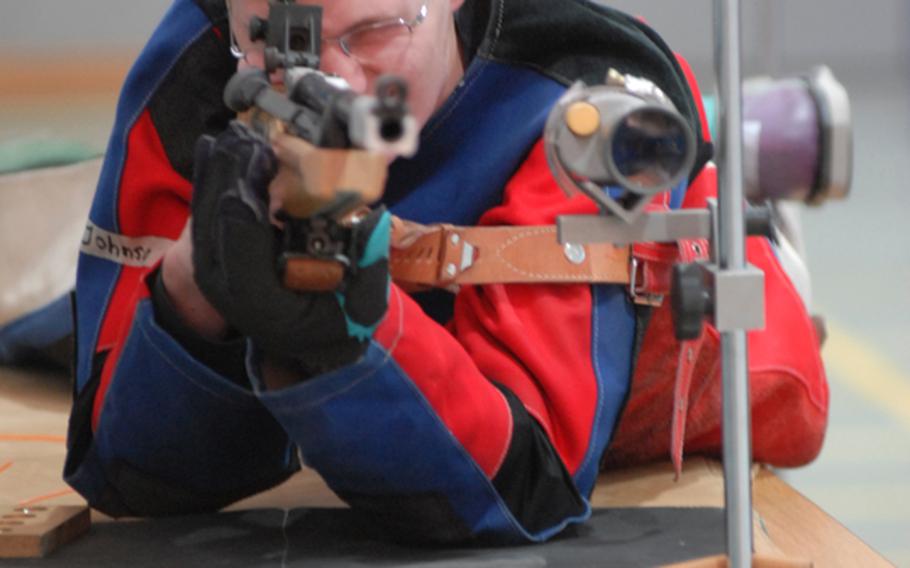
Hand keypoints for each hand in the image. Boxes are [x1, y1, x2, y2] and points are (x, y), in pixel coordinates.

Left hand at [191, 121, 390, 374]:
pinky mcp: (210, 254)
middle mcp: (229, 289)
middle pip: (216, 224)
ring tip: (236, 135)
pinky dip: (208, 178)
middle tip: (249, 137)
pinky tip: (213, 148)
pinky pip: (202, 211)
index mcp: (265, 303)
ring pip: (204, 214)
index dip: (250, 205)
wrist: (309, 341)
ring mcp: (213, 272)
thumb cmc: (340, 321)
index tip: (263, 163)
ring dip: (219, 171)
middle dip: (232, 176)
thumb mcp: (363, 301)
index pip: (245, 252)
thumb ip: (369, 263)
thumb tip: (373, 218)